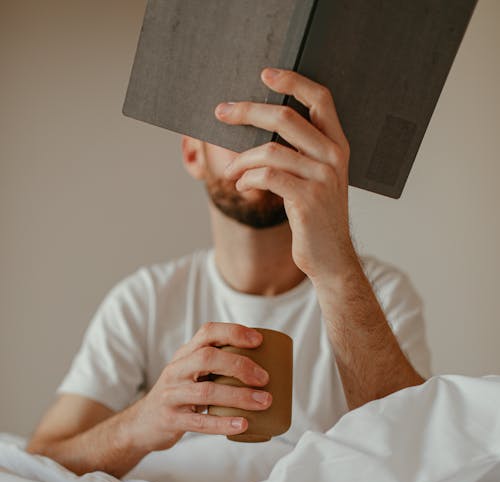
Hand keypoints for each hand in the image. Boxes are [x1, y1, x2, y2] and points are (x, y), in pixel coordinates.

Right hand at [129, 322, 271, 451]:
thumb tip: (265, 365)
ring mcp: (171, 395)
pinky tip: (244, 424)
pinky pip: (199, 422)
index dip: (233, 332)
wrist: (143, 424)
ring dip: (239, 396)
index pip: (207, 333)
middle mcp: (176, 370)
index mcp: (184, 355)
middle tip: (265, 379)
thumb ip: (216, 365)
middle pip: (207, 358)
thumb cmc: (179, 395)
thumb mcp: (191, 373)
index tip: (258, 341)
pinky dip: (224, 423)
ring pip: (206, 392)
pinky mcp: (171, 419)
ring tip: (264, 402)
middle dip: (239, 365)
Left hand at [215, 67, 352, 281]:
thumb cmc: (316, 216)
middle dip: (247, 112)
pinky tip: (240, 186)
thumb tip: (260, 124)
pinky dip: (246, 179)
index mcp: (338, 145)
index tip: (265, 74)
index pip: (320, 99)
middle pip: (285, 119)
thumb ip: (300, 151)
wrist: (330, 258)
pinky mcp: (307, 201)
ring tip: (230, 172)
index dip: (293, 82)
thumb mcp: (315, 178)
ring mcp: (322, 179)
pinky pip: (267, 177)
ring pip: (270, 151)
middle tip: (221, 112)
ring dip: (240, 160)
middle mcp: (334, 157)